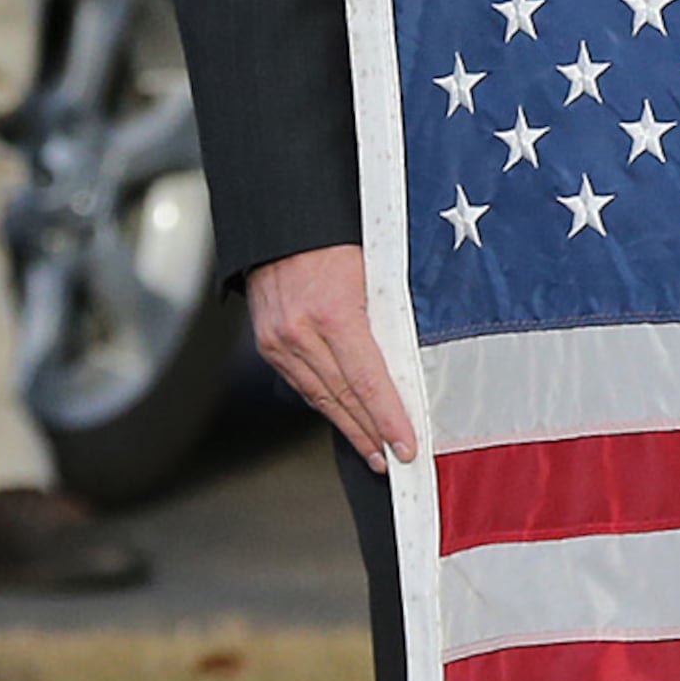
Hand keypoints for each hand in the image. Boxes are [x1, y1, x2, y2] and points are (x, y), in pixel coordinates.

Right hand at [245, 244, 417, 470]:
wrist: (280, 221)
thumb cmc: (334, 237)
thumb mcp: (374, 272)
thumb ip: (389, 318)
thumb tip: (412, 364)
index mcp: (333, 313)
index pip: (368, 382)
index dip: (388, 419)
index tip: (406, 446)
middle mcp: (299, 332)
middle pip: (342, 398)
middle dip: (370, 433)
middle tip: (394, 459)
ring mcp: (278, 339)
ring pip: (319, 396)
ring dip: (348, 426)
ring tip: (372, 450)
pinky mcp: (267, 342)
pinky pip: (301, 382)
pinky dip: (325, 403)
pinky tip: (342, 416)